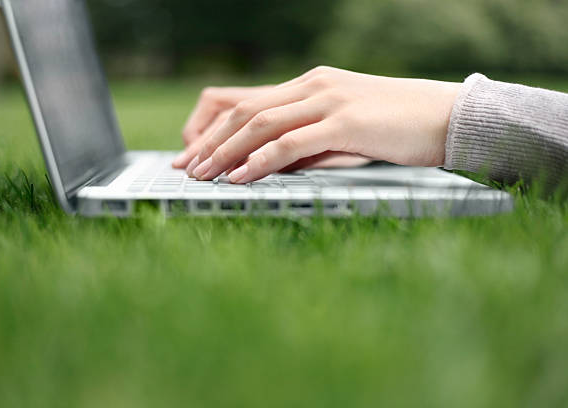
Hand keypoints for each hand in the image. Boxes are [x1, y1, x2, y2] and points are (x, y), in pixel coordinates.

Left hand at [188, 66, 461, 182]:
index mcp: (310, 85)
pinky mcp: (345, 122)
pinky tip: (240, 177)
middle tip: (183, 167)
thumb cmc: (398, 127)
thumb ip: (308, 142)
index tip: (191, 152)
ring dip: (224, 151)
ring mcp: (328, 101)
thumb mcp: (345, 130)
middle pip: (243, 110)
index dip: (212, 127)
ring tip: (201, 175)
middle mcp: (313, 86)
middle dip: (207, 141)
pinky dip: (260, 159)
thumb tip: (272, 165)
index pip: (246, 102)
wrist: (449, 116)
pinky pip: (290, 142)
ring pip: (259, 124)